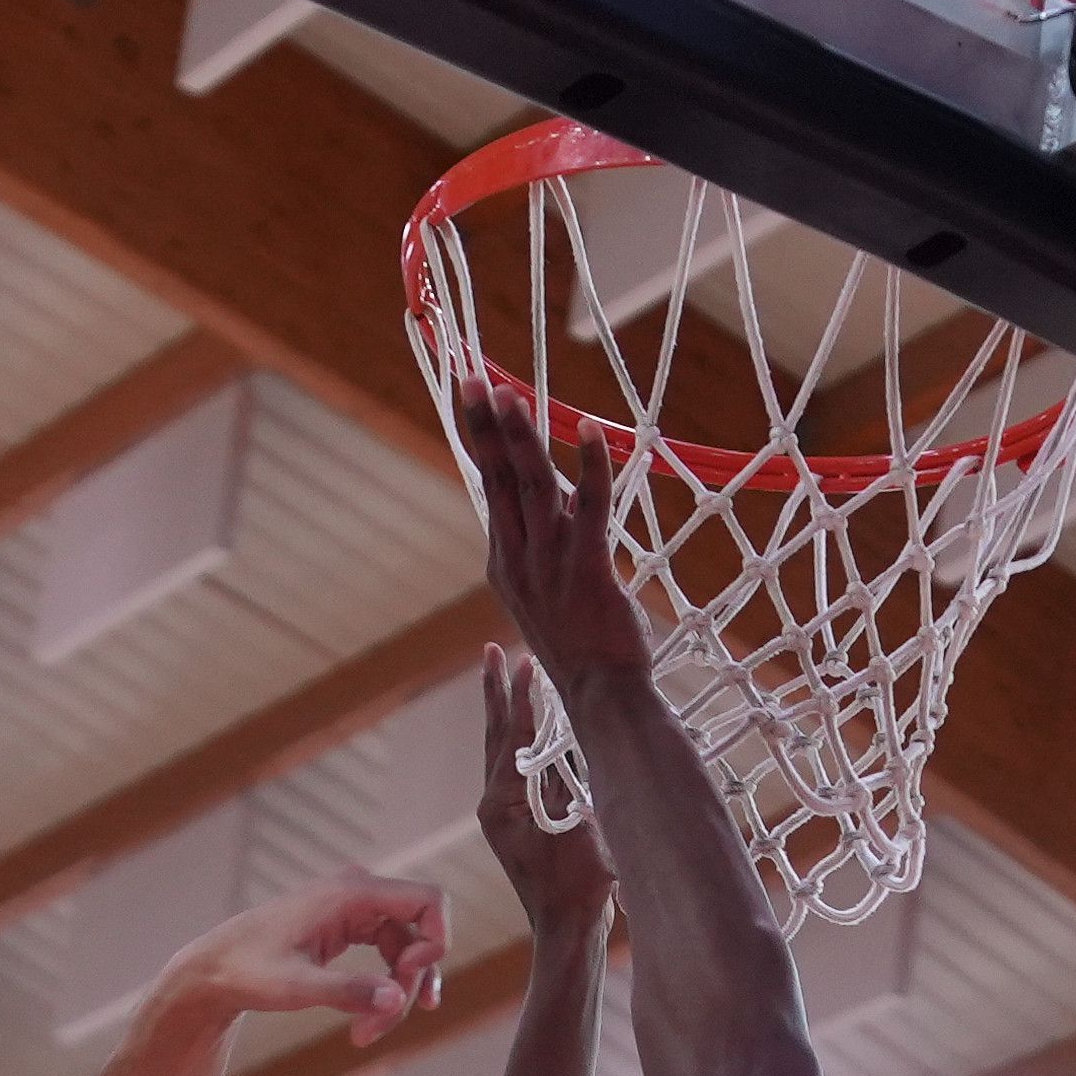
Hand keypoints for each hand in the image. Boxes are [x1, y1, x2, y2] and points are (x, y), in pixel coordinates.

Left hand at [165, 875, 444, 1046]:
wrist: (214, 969)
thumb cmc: (247, 971)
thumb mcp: (295, 988)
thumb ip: (346, 992)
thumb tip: (397, 999)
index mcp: (350, 892)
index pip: (429, 899)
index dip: (437, 940)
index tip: (412, 979)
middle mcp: (359, 892)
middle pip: (420, 933)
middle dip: (410, 983)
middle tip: (376, 1028)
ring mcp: (356, 908)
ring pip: (407, 949)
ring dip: (398, 993)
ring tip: (366, 1034)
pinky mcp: (351, 926)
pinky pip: (390, 952)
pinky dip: (388, 985)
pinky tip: (378, 1018)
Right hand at [445, 366, 641, 691]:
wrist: (601, 696)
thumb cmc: (580, 647)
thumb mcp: (546, 594)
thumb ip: (543, 548)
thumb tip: (556, 500)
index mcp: (504, 565)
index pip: (488, 491)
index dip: (481, 442)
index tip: (475, 399)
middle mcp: (518, 561)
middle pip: (496, 481)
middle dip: (485, 427)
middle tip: (474, 379)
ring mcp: (551, 566)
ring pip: (532, 488)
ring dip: (523, 438)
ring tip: (512, 394)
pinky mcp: (589, 570)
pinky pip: (590, 508)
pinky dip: (590, 466)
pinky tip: (591, 430)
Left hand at [476, 646, 605, 925]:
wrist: (568, 930)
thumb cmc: (577, 887)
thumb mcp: (577, 829)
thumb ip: (567, 784)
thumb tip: (563, 739)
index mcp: (502, 803)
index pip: (513, 737)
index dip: (523, 697)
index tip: (527, 660)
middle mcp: (494, 804)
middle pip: (494, 735)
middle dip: (496, 691)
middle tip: (492, 649)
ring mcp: (502, 813)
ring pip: (501, 749)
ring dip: (506, 711)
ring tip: (506, 675)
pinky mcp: (515, 821)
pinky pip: (514, 768)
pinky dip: (520, 739)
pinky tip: (529, 724)